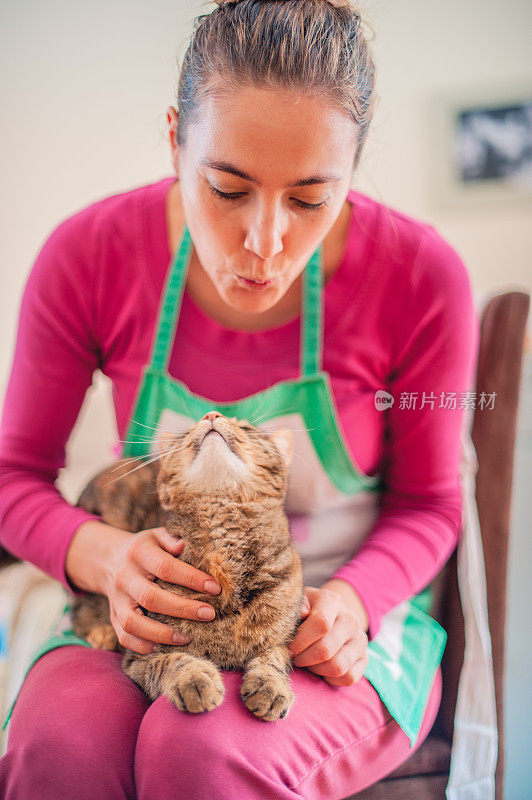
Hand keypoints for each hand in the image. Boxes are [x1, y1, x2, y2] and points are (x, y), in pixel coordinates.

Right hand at [104, 526, 221, 653]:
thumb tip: (186, 546)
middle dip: (183, 609)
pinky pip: (123, 636)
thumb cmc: (146, 549)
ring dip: (162, 634)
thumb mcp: (158, 535)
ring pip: (133, 623)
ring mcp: (117, 599)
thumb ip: (173, 539)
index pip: (165, 567)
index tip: (215, 588)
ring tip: (188, 637)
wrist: (109, 559)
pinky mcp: (113, 616)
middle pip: (151, 598)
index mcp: (139, 552)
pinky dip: (141, 646)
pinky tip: (162, 648)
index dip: (191, 579)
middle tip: (209, 614)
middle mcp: (125, 577)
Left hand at [288, 584, 368, 686]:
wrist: (328, 616)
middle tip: (294, 657)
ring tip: (307, 662)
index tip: (288, 647)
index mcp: (332, 601)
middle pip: (326, 649)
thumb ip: (296, 606)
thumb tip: (302, 613)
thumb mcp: (297, 603)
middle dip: (303, 659)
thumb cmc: (305, 611)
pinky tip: (321, 669)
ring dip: (316, 670)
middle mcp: (350, 619)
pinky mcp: (365, 658)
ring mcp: (360, 639)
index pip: (320, 624)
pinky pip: (348, 677)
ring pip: (337, 667)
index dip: (300, 641)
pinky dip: (331, 679)